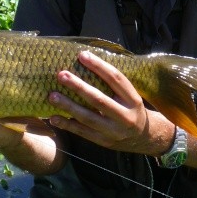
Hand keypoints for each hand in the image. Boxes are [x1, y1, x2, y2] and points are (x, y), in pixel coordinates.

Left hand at [48, 51, 172, 155]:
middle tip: (61, 75)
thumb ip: (114, 84)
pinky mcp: (104, 142)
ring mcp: (114, 131)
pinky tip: (54, 118)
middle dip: (78, 86)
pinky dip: (67, 125)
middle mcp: (125, 116)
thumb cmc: (131, 109)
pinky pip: (82, 133)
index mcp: (133, 100)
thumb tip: (88, 60)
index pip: (116, 79)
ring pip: (88, 118)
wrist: (144, 138)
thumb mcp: (131, 96)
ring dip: (68, 106)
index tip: (82, 55)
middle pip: (99, 99)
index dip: (99, 66)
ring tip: (52, 96)